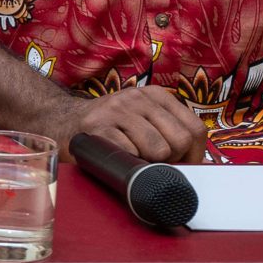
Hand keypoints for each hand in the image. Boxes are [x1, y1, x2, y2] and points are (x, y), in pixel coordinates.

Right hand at [46, 85, 208, 163]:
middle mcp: (138, 98)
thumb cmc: (109, 128)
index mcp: (156, 96)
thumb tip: (202, 167)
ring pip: (157, 149)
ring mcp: (116, 109)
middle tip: (151, 162)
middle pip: (179, 141)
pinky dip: (126, 163)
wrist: (60, 121)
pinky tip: (115, 156)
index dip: (193, 155)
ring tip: (131, 158)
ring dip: (147, 163)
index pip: (194, 129)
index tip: (179, 165)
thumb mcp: (143, 121)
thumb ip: (170, 135)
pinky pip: (129, 153)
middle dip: (170, 161)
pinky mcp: (97, 126)